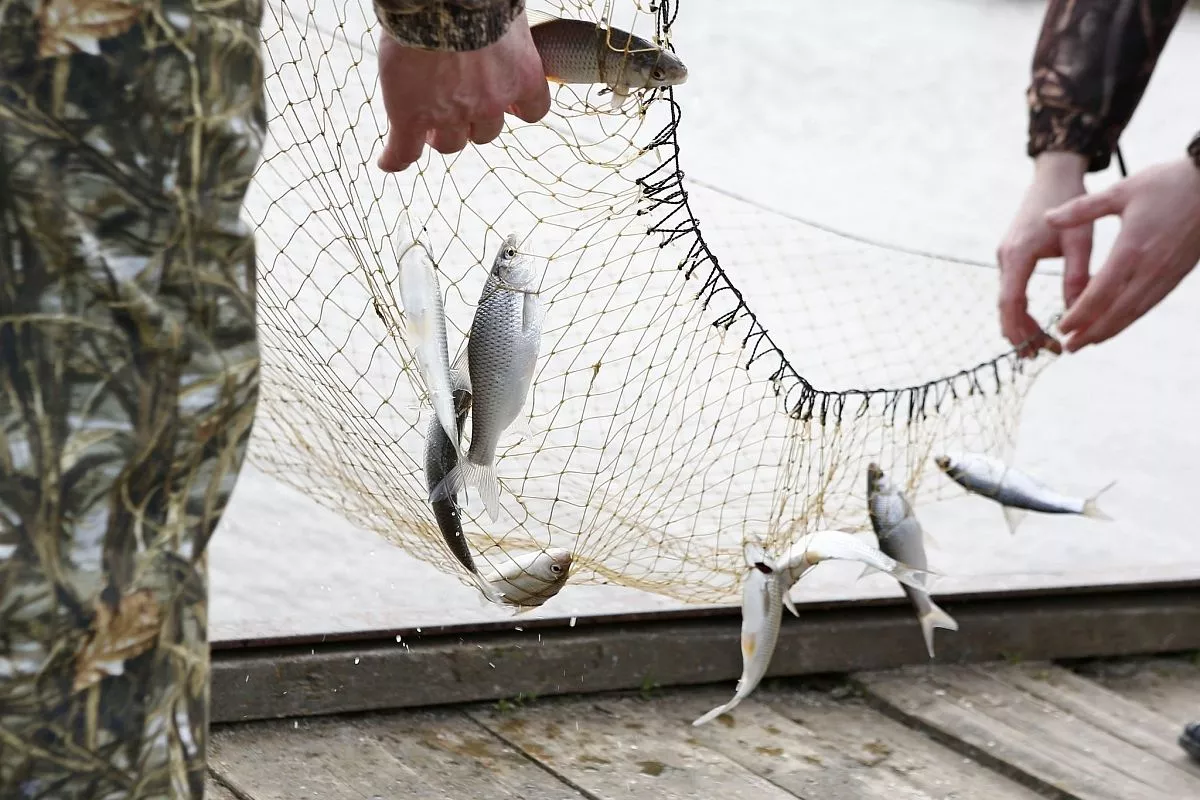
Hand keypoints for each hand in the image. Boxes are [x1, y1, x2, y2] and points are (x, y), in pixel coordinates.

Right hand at [376, 17, 550, 171]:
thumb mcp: (509, 13)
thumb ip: (508, 35)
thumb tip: (503, 25)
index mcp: (522, 77)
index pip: (531, 110)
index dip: (515, 106)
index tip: (506, 103)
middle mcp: (490, 103)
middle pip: (485, 132)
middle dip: (472, 120)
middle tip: (452, 103)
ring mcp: (449, 113)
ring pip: (449, 143)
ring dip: (440, 134)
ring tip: (425, 123)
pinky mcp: (411, 116)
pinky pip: (404, 149)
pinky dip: (396, 158)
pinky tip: (388, 161)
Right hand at [996, 152, 1089, 356]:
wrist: (1053, 176)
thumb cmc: (1071, 202)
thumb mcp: (1081, 241)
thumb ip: (1077, 276)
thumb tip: (1077, 311)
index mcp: (1019, 254)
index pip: (1012, 301)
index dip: (1020, 328)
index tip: (1033, 349)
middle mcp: (1005, 257)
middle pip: (1005, 306)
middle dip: (1019, 333)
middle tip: (1038, 356)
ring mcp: (1005, 257)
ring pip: (1007, 300)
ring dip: (1020, 324)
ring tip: (1039, 345)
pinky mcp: (1010, 256)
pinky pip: (1010, 291)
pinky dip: (1020, 310)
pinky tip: (1034, 324)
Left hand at [1046, 156, 1199, 351]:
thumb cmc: (1168, 183)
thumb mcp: (1121, 190)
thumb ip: (1081, 208)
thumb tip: (1046, 217)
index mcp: (1131, 249)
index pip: (1100, 293)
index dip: (1079, 314)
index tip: (1061, 327)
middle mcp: (1150, 268)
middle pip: (1116, 311)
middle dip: (1091, 332)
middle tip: (1070, 347)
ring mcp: (1166, 273)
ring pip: (1135, 311)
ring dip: (1111, 330)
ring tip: (1088, 342)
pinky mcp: (1177, 274)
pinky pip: (1150, 302)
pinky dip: (1131, 317)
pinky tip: (1117, 323)